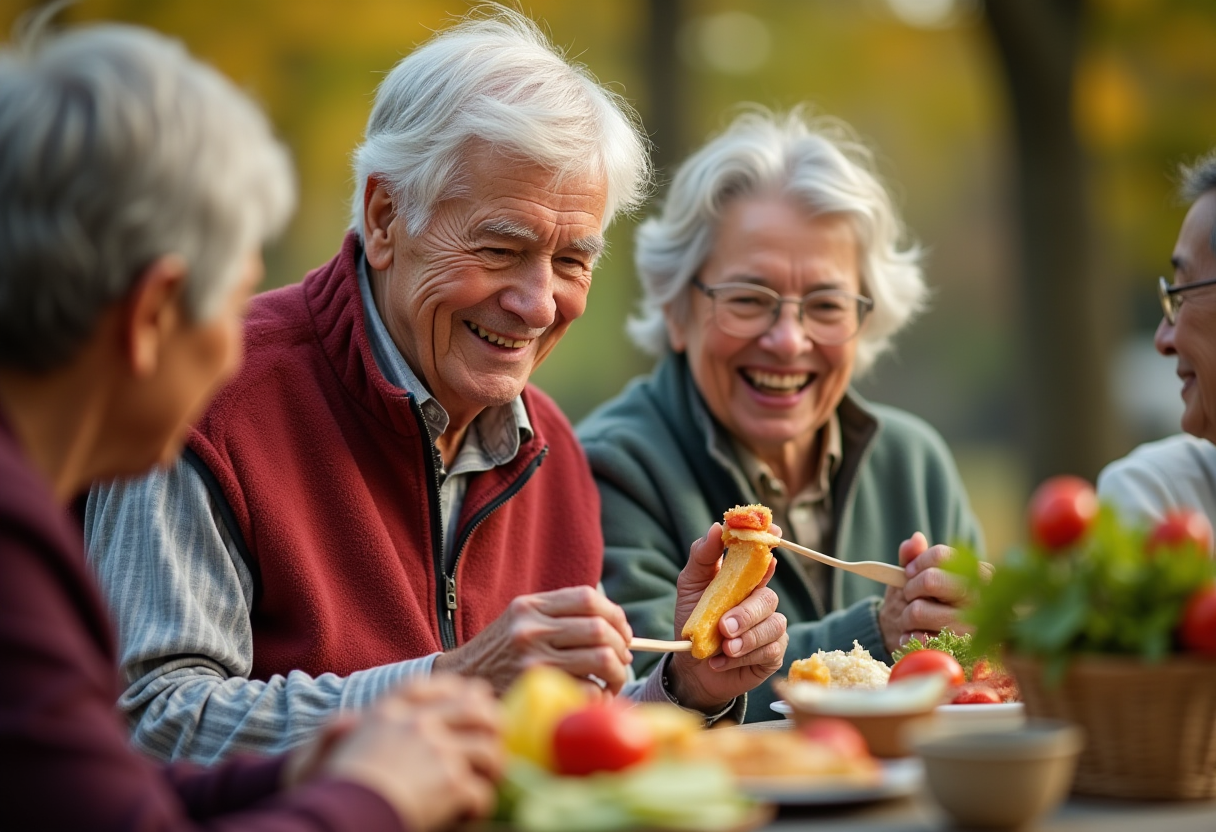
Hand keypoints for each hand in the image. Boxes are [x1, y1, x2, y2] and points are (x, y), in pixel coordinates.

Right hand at [305, 675, 502, 831]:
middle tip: (495, 737)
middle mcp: (417, 724)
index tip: (473, 695)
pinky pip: (482, 791)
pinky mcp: (452, 782)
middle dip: (491, 722)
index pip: (429, 687)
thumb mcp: (320, 754)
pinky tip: (470, 813)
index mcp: (387, 713)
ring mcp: (438, 751)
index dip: (456, 690)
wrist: (337, 818)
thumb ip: (335, 733)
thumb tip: (349, 719)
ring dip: (493, 766)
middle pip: (472, 709)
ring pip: (487, 749)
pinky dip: (479, 805)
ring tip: (488, 780)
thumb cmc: (324, 793)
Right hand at [432, 586, 632, 696]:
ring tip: (612, 681)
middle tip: (622, 660)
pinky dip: (600, 696)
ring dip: (617, 673)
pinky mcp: (536, 689)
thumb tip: (613, 625)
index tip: (623, 632)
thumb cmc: (499, 653)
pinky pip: (588, 690)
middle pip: (600, 629)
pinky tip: (595, 698)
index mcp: (531, 606)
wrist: (461, 681)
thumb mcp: (520, 622)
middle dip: (621, 647)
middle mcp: (531, 628)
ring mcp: (533, 658)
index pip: (589, 598)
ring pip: (601, 659)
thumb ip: (557, 615)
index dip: (615, 615)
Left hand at [667, 522, 788, 712]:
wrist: (690, 668)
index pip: (763, 555)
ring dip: (746, 639)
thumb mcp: (689, 586)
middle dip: (746, 613)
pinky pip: (770, 650)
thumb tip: (717, 528)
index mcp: (744, 579)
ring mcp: (769, 626)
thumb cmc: (693, 622)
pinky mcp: (773, 653)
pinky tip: (722, 661)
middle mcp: (761, 599)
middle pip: (768, 597)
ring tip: (723, 649)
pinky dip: (745, 656)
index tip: (773, 534)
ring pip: (773, 625)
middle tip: (724, 628)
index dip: (770, 542)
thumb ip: (702, 556)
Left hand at [879, 532, 990, 653]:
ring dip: (906, 616)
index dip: (917, 563)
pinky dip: (909, 637)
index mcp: (979, 573)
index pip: (941, 555)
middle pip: (930, 580)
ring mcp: (972, 627)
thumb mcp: (917, 576)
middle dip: (909, 589)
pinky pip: (919, 639)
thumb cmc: (926, 603)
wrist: (929, 643)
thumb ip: (913, 556)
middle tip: (909, 598)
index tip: (908, 573)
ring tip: (913, 621)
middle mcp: (981, 598)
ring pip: (918, 610)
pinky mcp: (960, 652)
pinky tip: (916, 637)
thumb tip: (915, 539)